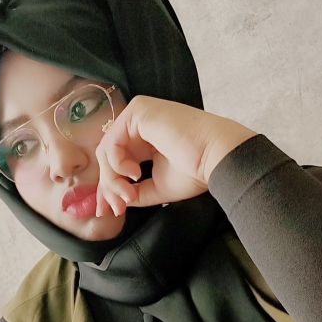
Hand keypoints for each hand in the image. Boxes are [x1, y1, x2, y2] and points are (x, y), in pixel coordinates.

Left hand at [95, 95, 256, 215]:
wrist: (216, 158)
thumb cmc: (194, 171)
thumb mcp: (156, 187)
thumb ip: (134, 192)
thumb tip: (113, 202)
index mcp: (143, 139)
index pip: (115, 162)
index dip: (108, 187)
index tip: (110, 211)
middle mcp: (138, 124)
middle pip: (107, 158)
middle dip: (108, 187)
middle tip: (119, 208)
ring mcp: (137, 114)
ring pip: (106, 152)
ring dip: (112, 179)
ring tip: (130, 194)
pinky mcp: (138, 111)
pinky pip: (111, 142)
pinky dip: (117, 164)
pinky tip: (136, 173)